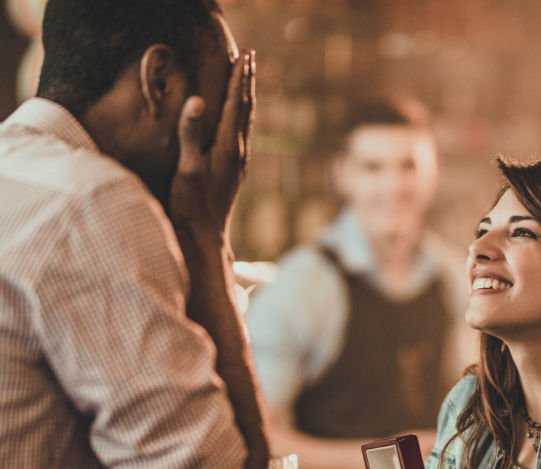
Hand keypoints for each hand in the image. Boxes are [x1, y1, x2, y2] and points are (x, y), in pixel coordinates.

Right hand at [170, 49, 254, 244]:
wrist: (206, 237)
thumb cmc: (193, 206)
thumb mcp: (188, 168)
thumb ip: (191, 134)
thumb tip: (197, 100)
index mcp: (227, 147)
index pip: (235, 104)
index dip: (238, 79)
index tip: (243, 56)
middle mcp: (238, 152)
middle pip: (245, 108)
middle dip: (246, 81)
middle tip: (250, 57)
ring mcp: (238, 162)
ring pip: (246, 121)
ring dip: (246, 96)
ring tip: (247, 78)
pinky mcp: (233, 170)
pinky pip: (241, 133)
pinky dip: (242, 115)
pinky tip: (240, 117)